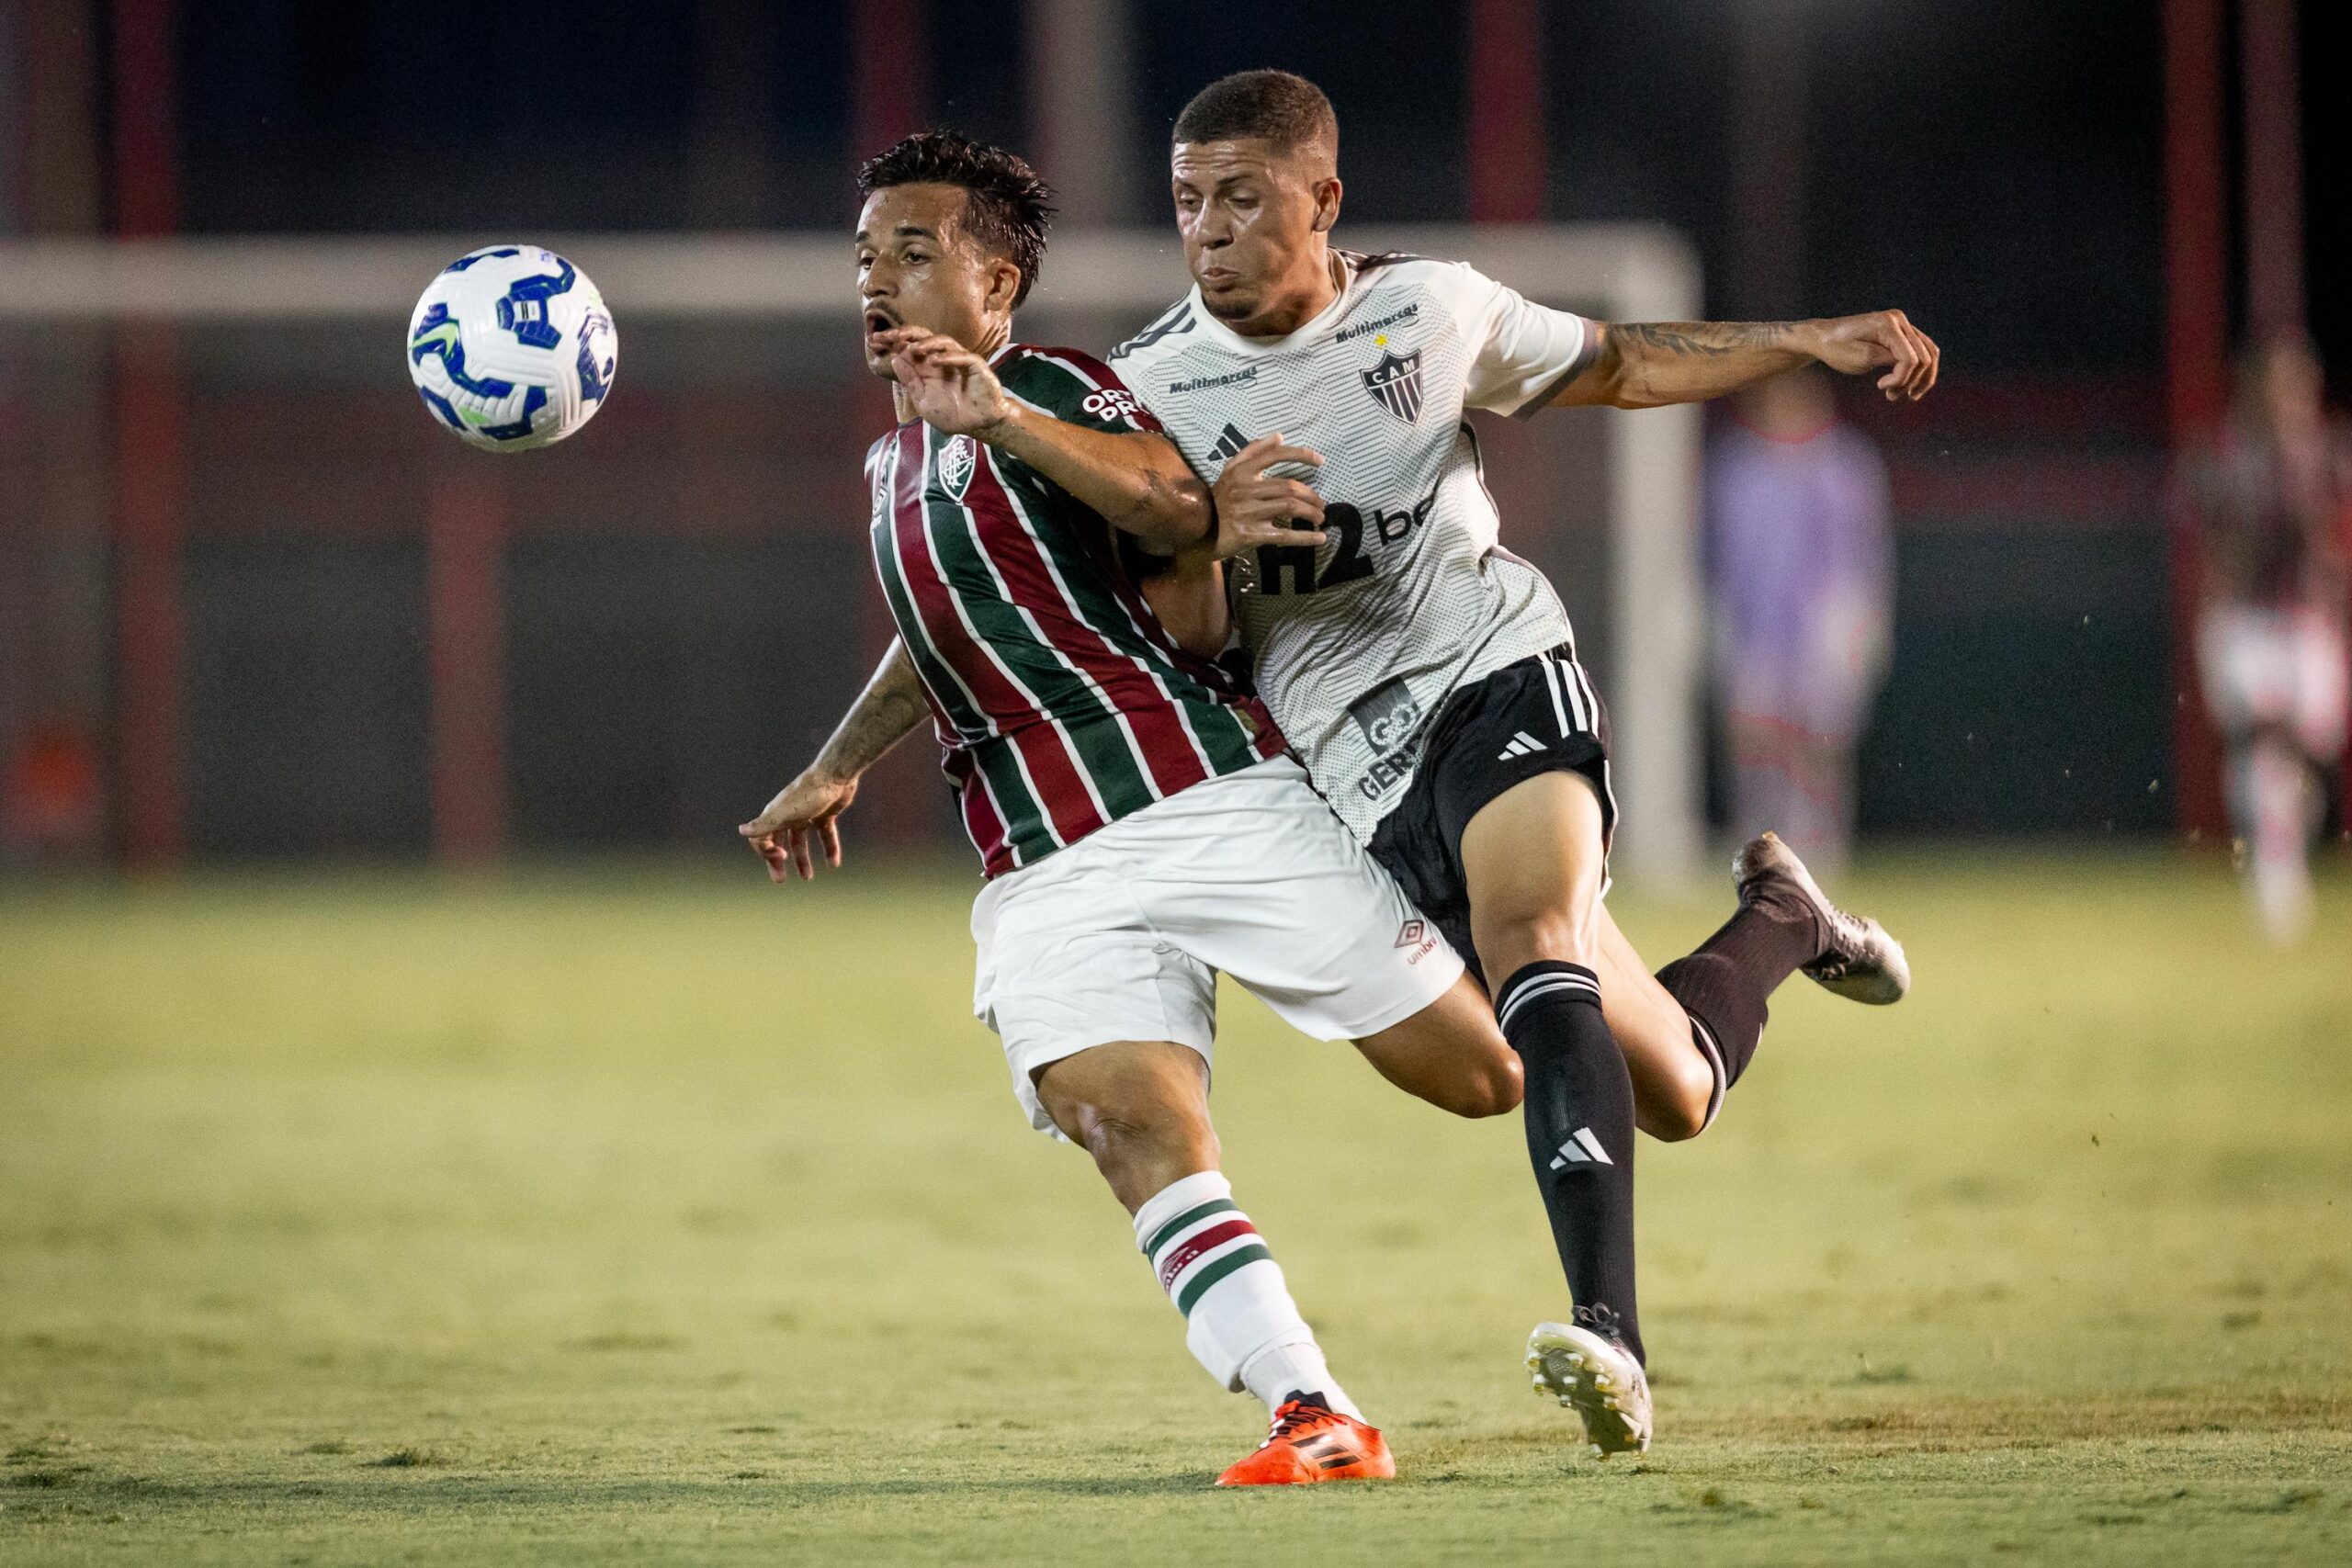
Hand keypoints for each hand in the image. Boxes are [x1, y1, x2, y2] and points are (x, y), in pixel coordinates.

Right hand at [738, 769, 858, 882]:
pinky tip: (833, 864)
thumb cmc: (808, 794)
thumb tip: (741, 831)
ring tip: (807, 878)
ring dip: (802, 859)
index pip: (762, 838)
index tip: (781, 859)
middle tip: (780, 880)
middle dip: (778, 861)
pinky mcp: (825, 814)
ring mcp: (806, 814)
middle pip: (779, 842)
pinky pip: (825, 835)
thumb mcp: (785, 813)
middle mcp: (789, 815)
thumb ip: (764, 824)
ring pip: (801, 841)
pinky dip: (829, 849)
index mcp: (776, 815)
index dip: (767, 852)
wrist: (836, 775)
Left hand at [876, 327, 1015, 438]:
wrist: (979, 426)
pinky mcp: (976, 366)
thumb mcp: (924, 401)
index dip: (892, 342)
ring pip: (943, 341)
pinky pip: (963, 356)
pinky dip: (949, 357)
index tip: (874, 341)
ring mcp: (959, 361)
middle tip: (889, 335)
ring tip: (914, 349)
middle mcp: (941, 359)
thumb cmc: (954, 414)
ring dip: (927, 343)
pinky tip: (935, 361)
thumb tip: (895, 359)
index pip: (907, 348)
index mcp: (927, 367)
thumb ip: (911, 382)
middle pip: (922, 338)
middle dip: (904, 334)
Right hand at [1208, 434, 1328, 558]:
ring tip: (1320, 517)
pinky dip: (1305, 537)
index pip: (1275, 456)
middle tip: (1321, 503)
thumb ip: (1254, 451)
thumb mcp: (1231, 471)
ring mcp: (1248, 513)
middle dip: (1311, 495)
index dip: (1301, 455)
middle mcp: (1244, 490)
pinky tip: (1320, 538)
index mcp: (1241, 472)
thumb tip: (1279, 436)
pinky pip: (1284, 535)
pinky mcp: (1251, 535)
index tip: (1321, 461)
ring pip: (1290, 508)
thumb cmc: (1220, 500)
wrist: (1201, 533)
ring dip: (1311, 512)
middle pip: (1289, 487)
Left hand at [1802, 310, 1939, 401]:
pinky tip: (1906, 384)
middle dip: (1911, 381)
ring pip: (1928, 354)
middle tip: (1890, 396)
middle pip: (1924, 357)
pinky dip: (1917, 369)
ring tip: (1901, 394)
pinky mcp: (1900, 332)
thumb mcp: (1861, 358)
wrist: (1823, 338)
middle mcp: (1899, 320)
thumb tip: (1913, 364)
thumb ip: (1888, 360)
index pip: (1910, 359)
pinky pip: (1920, 351)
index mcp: (1888, 325)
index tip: (1880, 387)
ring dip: (1920, 377)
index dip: (1900, 379)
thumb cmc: (1837, 349)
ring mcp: (1901, 324)